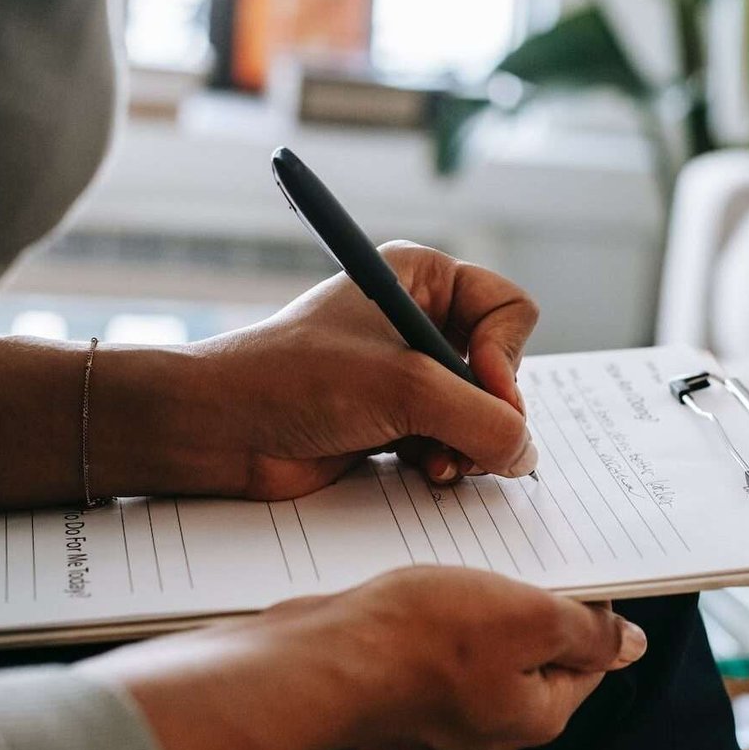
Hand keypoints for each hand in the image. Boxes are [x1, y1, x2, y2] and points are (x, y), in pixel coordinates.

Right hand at [78, 567, 646, 749]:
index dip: (586, 609)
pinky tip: (415, 595)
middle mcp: (489, 731)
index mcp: (534, 718)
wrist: (314, 663)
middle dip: (525, 607)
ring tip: (457, 573)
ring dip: (475, 609)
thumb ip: (587, 632)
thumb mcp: (527, 617)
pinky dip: (431, 623)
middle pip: (532, 657)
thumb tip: (631, 645)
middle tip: (508, 563)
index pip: (588, 661)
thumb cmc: (417, 640)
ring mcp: (437, 721)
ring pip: (479, 653)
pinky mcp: (395, 701)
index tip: (568, 570)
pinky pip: (431, 656)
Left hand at [177, 241, 539, 498]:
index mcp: (423, 278)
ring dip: (468, 444)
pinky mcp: (395, 420)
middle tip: (467, 441)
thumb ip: (483, 420)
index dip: (508, 356)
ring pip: (481, 412)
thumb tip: (527, 455)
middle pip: (503, 368)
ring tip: (440, 463)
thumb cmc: (295, 380)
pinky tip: (423, 471)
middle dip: (489, 412)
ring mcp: (408, 373)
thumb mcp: (405, 389)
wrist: (220, 430)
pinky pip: (454, 441)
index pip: (511, 310)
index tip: (486, 391)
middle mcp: (420, 319)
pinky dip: (448, 461)